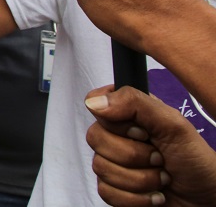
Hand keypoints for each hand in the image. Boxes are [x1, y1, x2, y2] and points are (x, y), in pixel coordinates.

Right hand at [85, 85, 215, 205]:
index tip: (142, 133)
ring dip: (139, 179)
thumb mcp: (173, 124)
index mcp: (129, 113)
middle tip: (159, 158)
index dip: (116, 122)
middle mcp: (117, 135)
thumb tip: (94, 102)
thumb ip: (135, 103)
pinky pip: (105, 191)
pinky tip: (153, 195)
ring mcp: (113, 163)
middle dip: (133, 155)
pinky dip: (134, 198)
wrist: (207, 200)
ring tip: (161, 179)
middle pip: (95, 137)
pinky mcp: (114, 188)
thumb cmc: (196, 161)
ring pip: (100, 167)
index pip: (95, 104)